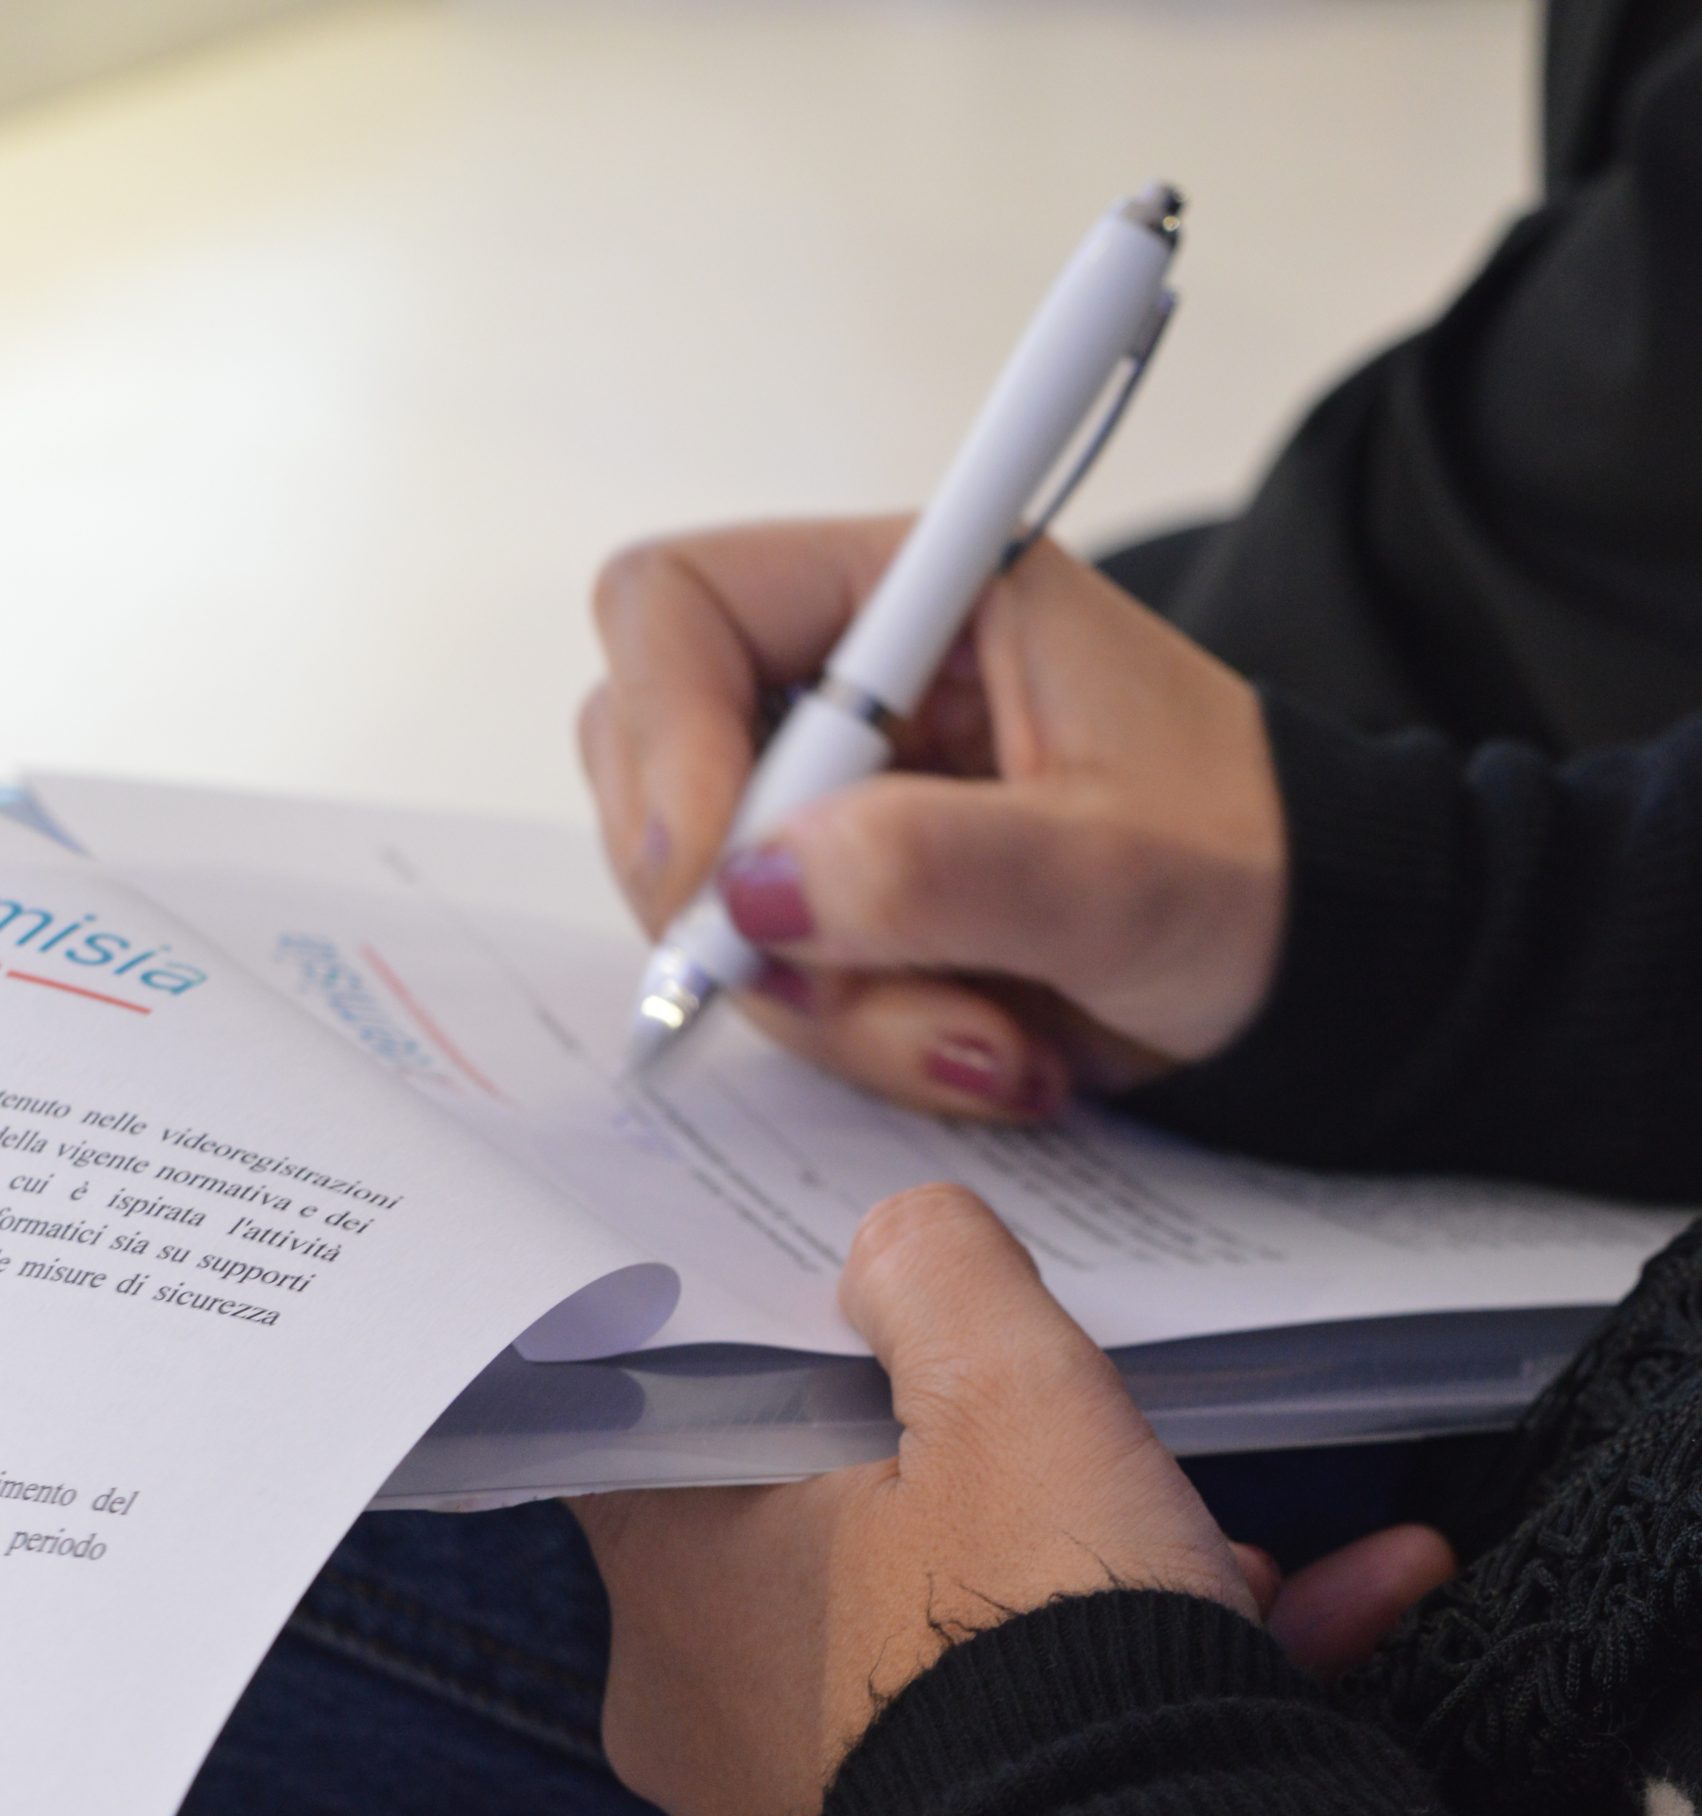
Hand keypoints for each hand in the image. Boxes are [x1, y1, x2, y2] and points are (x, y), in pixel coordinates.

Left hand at [570, 1185, 1451, 1815]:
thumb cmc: (1033, 1652)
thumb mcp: (1008, 1399)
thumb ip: (942, 1278)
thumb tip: (900, 1246)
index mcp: (677, 1570)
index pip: (672, 1413)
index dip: (773, 1344)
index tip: (864, 1305)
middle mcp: (709, 1703)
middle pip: (843, 1521)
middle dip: (1003, 1472)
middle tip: (1091, 1428)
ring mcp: (816, 1805)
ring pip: (966, 1636)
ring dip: (1115, 1579)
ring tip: (1250, 1557)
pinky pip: (1034, 1742)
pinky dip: (1160, 1680)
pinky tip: (1335, 1610)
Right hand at [579, 519, 1286, 1119]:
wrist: (1310, 964)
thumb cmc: (1251, 866)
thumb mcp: (1115, 867)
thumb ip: (935, 867)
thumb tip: (752, 891)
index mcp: (914, 590)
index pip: (678, 607)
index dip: (662, 736)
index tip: (711, 883)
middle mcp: (848, 684)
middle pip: (656, 768)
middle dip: (743, 911)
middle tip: (851, 989)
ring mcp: (833, 804)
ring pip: (712, 907)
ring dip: (837, 1007)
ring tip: (994, 1044)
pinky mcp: (843, 909)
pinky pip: (775, 986)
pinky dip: (864, 1043)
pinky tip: (985, 1049)